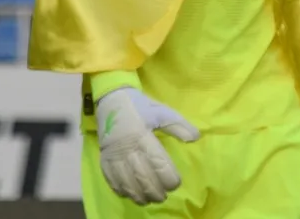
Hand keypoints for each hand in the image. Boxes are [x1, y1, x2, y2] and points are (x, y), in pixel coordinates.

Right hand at [95, 87, 200, 205]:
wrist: (111, 99)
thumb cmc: (139, 106)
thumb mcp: (161, 111)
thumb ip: (179, 126)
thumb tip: (195, 138)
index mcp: (142, 135)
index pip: (158, 163)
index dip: (168, 178)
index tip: (175, 182)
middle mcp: (127, 148)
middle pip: (143, 177)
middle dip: (156, 191)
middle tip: (164, 195)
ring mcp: (114, 155)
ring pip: (127, 183)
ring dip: (140, 195)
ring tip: (150, 199)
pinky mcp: (104, 159)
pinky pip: (112, 181)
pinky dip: (122, 191)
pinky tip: (132, 195)